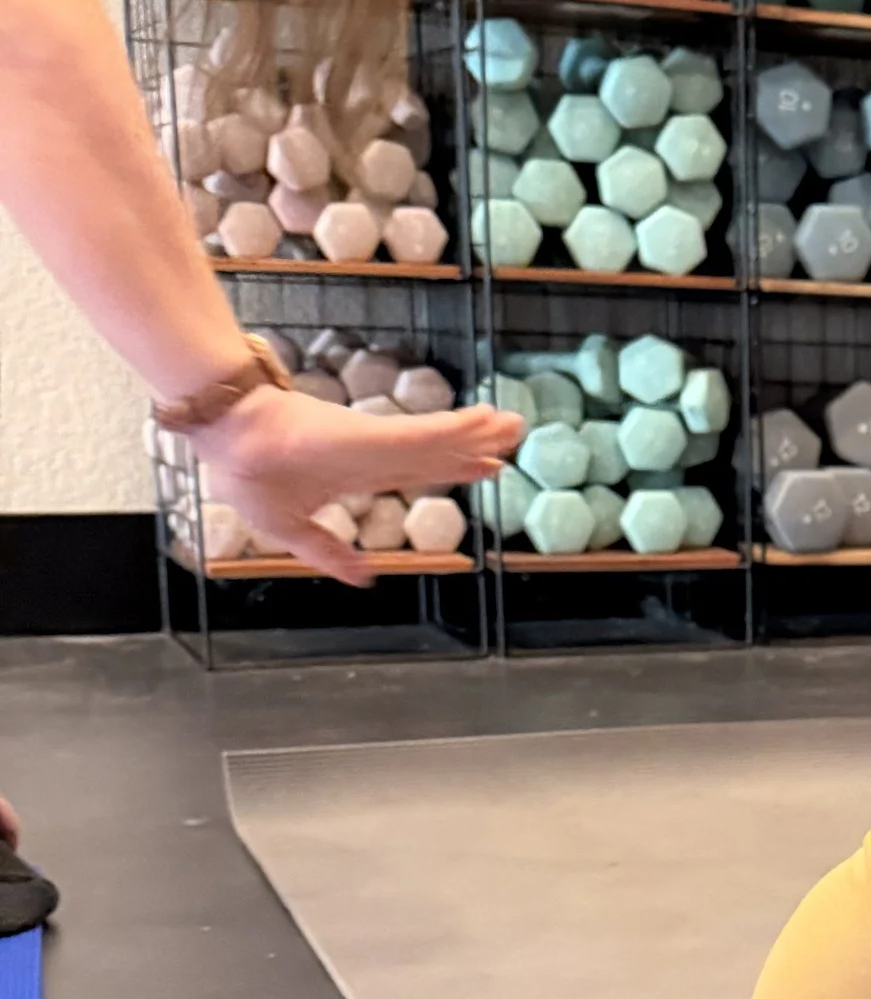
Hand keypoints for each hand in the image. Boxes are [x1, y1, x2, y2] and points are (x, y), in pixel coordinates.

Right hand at [193, 380, 522, 583]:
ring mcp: (375, 442)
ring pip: (437, 439)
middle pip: (434, 452)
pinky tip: (484, 419)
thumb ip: (329, 552)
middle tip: (514, 436)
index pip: (414, 471)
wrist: (227, 439)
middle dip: (474, 446)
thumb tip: (363, 580)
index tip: (486, 466)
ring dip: (477, 431)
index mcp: (355, 473)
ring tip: (514, 424)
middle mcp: (373, 456)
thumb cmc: (247, 472)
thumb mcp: (290, 529)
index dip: (451, 467)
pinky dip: (456, 428)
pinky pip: (423, 434)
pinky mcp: (372, 435)